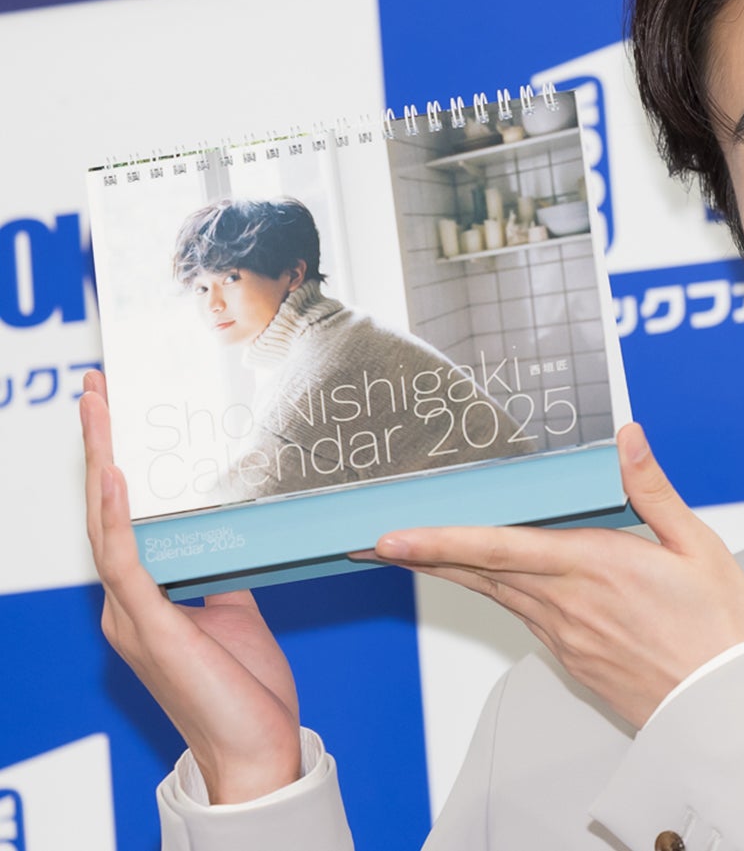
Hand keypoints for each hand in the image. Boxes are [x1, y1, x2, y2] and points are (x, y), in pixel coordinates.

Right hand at [81, 370, 302, 802]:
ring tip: (99, 410)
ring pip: (105, 525)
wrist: (256, 746)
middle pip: (103, 510)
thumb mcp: (234, 611)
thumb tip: (232, 532)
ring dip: (101, 463)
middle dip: (99, 446)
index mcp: (144, 598)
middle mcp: (127, 603)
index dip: (114, 464)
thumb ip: (221, 571)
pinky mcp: (149, 629)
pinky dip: (119, 517)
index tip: (115, 412)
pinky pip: (126, 563)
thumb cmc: (246, 689)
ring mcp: (132, 616)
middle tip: (95, 388)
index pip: (122, 517)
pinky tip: (116, 476)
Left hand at [372, 423, 743, 728]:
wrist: (728, 703)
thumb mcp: (698, 545)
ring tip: (413, 552)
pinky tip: (490, 579)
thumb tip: (626, 439)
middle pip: (481, 573)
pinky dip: (495, 593)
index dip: (441, 540)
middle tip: (375, 539)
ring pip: (496, 595)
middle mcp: (569, 604)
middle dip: (425, 553)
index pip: (501, 548)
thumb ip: (653, 489)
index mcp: (597, 567)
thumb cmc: (722, 627)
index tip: (394, 537)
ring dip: (452, 572)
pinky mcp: (572, 657)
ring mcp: (566, 636)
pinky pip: (524, 615)